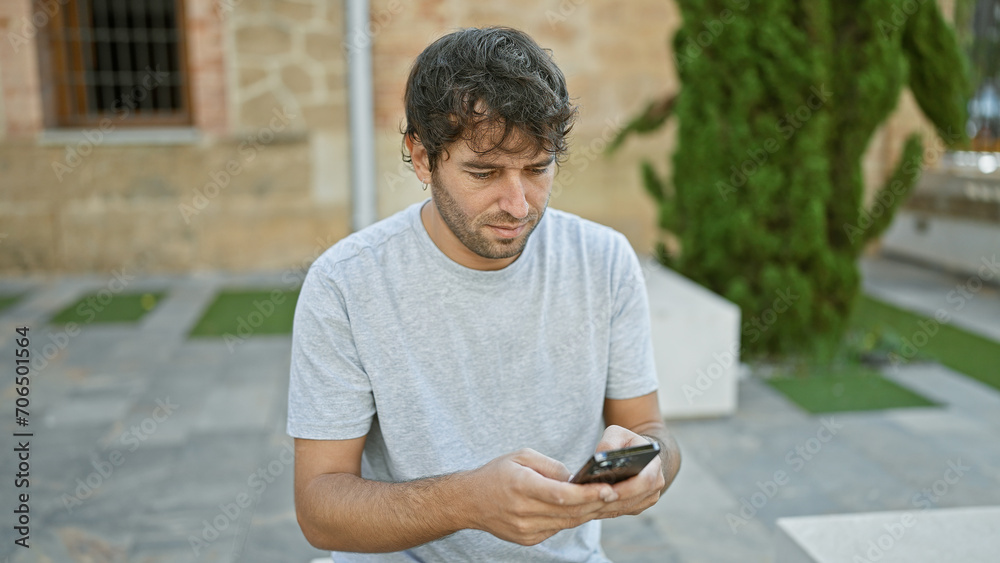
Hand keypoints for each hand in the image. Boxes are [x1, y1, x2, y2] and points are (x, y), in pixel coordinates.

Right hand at [464, 448, 619, 545]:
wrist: (469, 501)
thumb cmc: (497, 474)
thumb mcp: (521, 456)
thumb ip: (551, 466)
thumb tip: (575, 478)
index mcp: (522, 486)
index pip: (562, 494)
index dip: (588, 493)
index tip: (609, 489)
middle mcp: (524, 511)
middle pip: (569, 511)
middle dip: (596, 503)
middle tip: (618, 493)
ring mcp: (526, 529)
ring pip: (566, 523)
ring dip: (588, 512)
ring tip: (605, 501)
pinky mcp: (528, 539)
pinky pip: (557, 529)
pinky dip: (571, 519)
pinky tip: (584, 509)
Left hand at [590, 425, 664, 518]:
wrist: (638, 455)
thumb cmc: (627, 442)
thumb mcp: (618, 434)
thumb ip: (609, 443)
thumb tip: (599, 458)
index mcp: (654, 465)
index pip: (645, 481)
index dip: (627, 489)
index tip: (608, 492)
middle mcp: (655, 484)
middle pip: (634, 499)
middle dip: (612, 501)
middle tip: (591, 501)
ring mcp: (648, 498)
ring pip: (626, 508)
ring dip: (606, 508)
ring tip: (585, 505)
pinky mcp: (637, 506)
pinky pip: (621, 511)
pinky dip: (605, 511)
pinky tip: (589, 507)